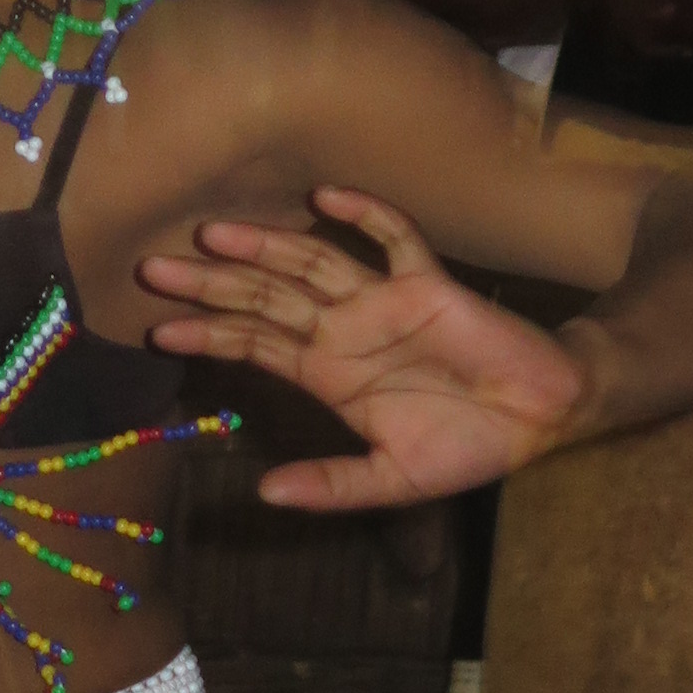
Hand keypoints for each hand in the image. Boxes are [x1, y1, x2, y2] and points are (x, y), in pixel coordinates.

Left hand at [142, 186, 584, 512]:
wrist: (539, 417)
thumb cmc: (466, 446)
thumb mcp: (390, 481)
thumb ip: (330, 485)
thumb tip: (265, 496)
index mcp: (327, 374)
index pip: (254, 345)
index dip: (208, 334)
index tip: (157, 330)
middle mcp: (345, 330)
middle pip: (266, 296)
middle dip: (212, 283)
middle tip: (153, 267)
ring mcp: (383, 302)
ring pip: (313, 262)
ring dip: (266, 246)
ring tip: (214, 234)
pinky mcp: (429, 284)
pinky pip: (394, 239)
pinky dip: (363, 215)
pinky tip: (325, 197)